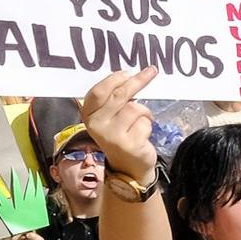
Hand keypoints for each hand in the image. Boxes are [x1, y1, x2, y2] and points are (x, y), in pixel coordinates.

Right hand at [79, 67, 158, 181]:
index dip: (114, 79)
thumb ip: (113, 99)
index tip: (129, 71)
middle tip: (151, 71)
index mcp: (88, 115)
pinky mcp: (129, 145)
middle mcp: (97, 125)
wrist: (128, 168)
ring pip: (135, 108)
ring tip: (142, 121)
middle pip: (119, 96)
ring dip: (144, 112)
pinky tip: (142, 135)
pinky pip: (145, 123)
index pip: (98, 92)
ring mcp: (112, 136)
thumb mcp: (110, 117)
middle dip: (137, 81)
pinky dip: (148, 125)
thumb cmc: (120, 135)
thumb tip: (129, 75)